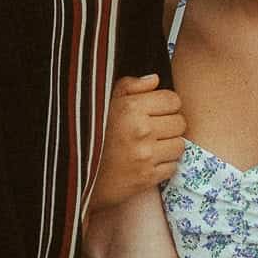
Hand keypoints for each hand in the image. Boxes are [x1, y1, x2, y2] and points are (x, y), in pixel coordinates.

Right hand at [88, 75, 185, 212]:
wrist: (77, 176)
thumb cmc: (94, 135)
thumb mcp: (105, 103)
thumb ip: (130, 86)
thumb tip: (155, 79)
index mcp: (130, 108)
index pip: (173, 100)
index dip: (167, 105)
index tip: (157, 112)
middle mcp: (140, 130)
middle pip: (180, 122)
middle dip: (170, 125)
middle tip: (154, 130)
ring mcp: (145, 155)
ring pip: (179, 145)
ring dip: (169, 146)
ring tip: (152, 146)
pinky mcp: (147, 177)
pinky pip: (172, 166)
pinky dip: (164, 165)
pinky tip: (148, 162)